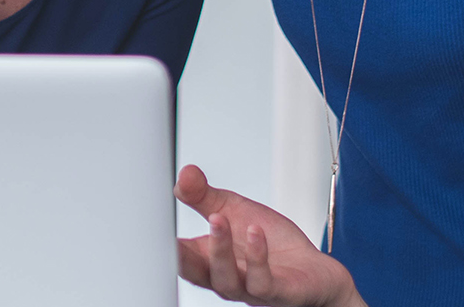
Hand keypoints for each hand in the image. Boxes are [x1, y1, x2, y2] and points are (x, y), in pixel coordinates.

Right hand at [175, 165, 366, 306]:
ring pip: (225, 279)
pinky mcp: (277, 291)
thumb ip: (204, 196)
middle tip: (169, 232)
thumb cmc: (272, 246)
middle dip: (180, 254)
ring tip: (218, 218)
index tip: (149, 220)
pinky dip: (256, 256)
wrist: (314, 272)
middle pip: (194, 273)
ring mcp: (249, 288)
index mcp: (209, 260)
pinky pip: (261, 280)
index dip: (160, 242)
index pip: (177, 255)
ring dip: (219, 249)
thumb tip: (185, 173)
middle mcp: (225, 278)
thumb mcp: (234, 211)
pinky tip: (254, 232)